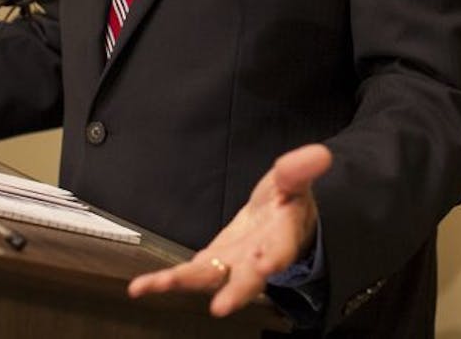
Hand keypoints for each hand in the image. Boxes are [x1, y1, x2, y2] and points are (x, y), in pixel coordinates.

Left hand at [127, 143, 331, 317]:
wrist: (276, 224)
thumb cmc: (287, 205)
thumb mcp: (293, 183)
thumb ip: (299, 171)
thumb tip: (319, 154)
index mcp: (282, 238)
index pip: (282, 249)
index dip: (275, 258)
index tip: (267, 265)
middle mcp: (256, 259)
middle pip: (248, 280)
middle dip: (236, 292)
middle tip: (222, 306)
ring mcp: (231, 265)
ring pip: (210, 279)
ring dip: (185, 282)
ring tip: (158, 284)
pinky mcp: (211, 265)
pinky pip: (187, 275)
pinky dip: (164, 281)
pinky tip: (141, 286)